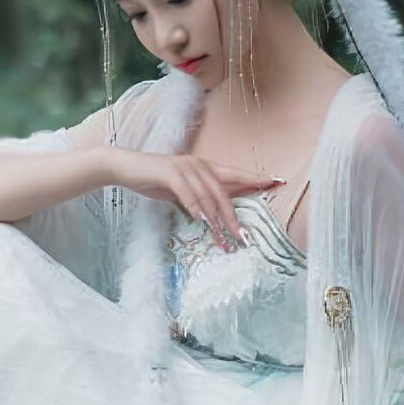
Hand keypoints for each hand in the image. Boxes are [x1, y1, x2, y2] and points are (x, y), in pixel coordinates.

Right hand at [111, 147, 287, 249]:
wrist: (126, 167)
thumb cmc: (155, 179)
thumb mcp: (182, 189)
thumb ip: (199, 198)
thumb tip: (215, 215)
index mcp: (204, 167)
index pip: (235, 174)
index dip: (255, 178)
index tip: (276, 181)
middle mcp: (198, 165)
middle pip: (223, 193)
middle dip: (234, 217)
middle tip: (243, 237)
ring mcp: (184, 167)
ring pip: (207, 196)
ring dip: (216, 220)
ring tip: (223, 239)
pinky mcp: (169, 173)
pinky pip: (186, 192)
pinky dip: (194, 206)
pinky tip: (200, 219)